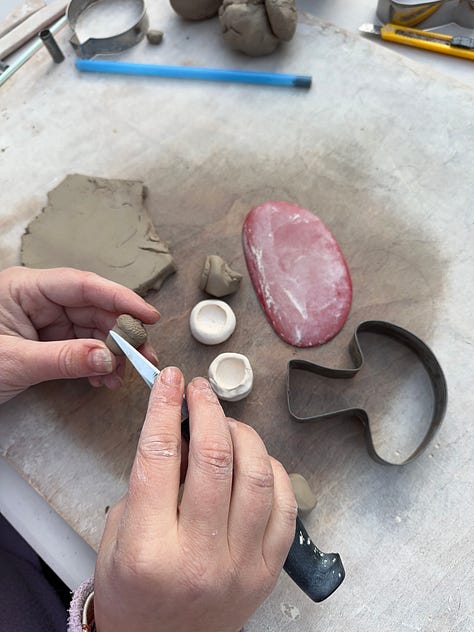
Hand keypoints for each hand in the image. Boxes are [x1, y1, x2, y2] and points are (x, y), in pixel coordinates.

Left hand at [0, 266, 159, 403]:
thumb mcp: (14, 362)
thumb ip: (63, 358)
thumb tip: (108, 357)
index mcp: (26, 288)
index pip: (83, 285)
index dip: (120, 298)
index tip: (148, 316)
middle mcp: (39, 300)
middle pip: (93, 308)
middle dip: (121, 334)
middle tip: (144, 356)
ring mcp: (43, 321)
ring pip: (91, 330)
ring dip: (111, 354)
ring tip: (122, 376)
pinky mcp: (46, 342)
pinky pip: (80, 347)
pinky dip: (94, 364)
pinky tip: (102, 379)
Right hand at [94, 368, 296, 631]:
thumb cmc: (134, 589)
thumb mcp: (119, 535)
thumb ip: (148, 482)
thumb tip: (181, 430)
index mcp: (150, 549)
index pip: (159, 456)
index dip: (165, 407)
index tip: (170, 380)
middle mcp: (200, 556)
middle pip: (215, 458)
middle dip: (208, 410)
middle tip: (200, 390)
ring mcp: (242, 565)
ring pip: (258, 476)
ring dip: (243, 434)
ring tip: (227, 423)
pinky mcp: (269, 571)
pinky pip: (286, 506)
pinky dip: (274, 471)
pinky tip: (256, 460)